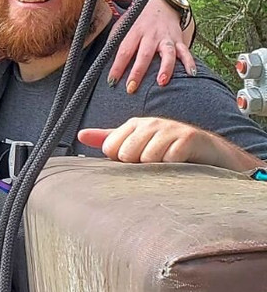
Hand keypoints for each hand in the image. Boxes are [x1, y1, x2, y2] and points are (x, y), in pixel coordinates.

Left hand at [79, 117, 221, 164]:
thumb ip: (109, 140)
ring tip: (167, 164)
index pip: (110, 149)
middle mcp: (151, 123)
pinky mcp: (188, 138)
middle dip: (139, 165)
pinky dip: (174, 168)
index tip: (136, 160)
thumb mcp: (137, 144)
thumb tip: (81, 135)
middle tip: (154, 163)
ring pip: (147, 158)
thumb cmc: (168, 151)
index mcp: (135, 124)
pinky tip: (181, 165)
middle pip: (126, 154)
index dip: (121, 161)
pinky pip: (169, 160)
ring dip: (157, 169)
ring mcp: (171, 129)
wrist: (210, 154)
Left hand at [109, 0, 195, 92]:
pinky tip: (191, 74)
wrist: (161, 5)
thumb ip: (115, 40)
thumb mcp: (124, 25)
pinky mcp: (178, 40)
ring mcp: (166, 38)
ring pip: (167, 53)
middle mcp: (151, 35)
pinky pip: (186, 51)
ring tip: (161, 82)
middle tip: (131, 88)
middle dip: (138, 72)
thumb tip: (102, 60)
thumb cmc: (138, 20)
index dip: (117, 66)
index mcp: (135, 31)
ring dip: (165, 68)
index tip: (111, 81)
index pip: (124, 50)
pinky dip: (189, 62)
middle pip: (144, 54)